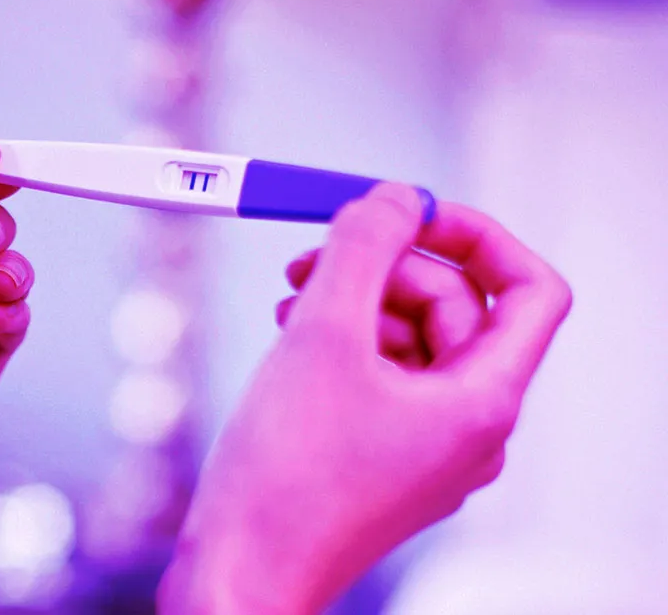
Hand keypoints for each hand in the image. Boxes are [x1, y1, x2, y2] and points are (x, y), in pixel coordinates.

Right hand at [158, 184, 571, 613]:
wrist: (239, 571)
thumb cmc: (283, 478)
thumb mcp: (321, 336)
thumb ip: (362, 249)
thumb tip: (394, 197)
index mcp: (481, 404)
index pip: (529, 290)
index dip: (474, 234)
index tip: (409, 211)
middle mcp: (467, 429)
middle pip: (456, 310)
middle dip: (387, 268)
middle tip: (316, 253)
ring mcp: (426, 448)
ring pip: (412, 341)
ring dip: (357, 303)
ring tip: (291, 301)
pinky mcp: (382, 458)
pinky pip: (382, 378)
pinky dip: (343, 345)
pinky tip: (292, 337)